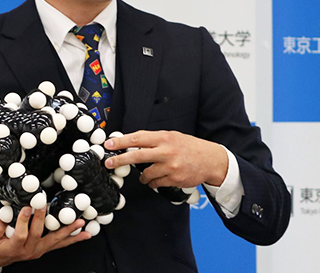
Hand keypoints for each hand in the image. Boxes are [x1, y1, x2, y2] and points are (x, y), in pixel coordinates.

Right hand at [0, 206, 90, 270]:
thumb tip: (3, 218)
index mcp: (13, 247)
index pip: (20, 234)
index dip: (23, 221)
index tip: (26, 207)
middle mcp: (28, 250)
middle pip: (39, 235)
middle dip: (43, 219)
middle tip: (45, 206)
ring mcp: (38, 250)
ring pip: (55, 240)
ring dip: (68, 231)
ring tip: (80, 223)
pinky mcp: (44, 248)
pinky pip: (60, 243)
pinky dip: (73, 238)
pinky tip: (85, 234)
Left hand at [104, 130, 227, 187]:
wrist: (210, 159)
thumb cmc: (190, 147)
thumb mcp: (172, 137)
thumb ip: (154, 140)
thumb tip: (132, 143)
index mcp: (164, 137)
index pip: (138, 138)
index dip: (121, 142)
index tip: (109, 144)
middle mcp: (166, 151)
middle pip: (137, 155)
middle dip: (120, 160)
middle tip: (109, 163)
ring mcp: (170, 166)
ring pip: (146, 174)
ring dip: (142, 176)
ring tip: (145, 175)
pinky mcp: (174, 179)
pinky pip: (156, 183)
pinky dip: (153, 182)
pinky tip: (158, 179)